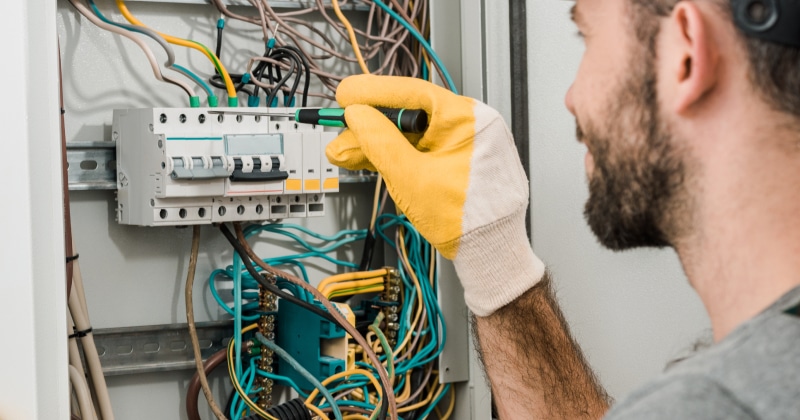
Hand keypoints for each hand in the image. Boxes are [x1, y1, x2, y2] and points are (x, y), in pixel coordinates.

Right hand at [327, 75, 544, 315]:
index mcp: (468, 119)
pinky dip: (394, 156)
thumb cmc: (468, 221)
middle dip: (369, 127)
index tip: (347, 95)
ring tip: (344, 152)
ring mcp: (462, 145)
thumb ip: (381, 144)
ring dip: (376, 144)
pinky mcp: (455, 162)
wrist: (490, 254)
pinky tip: (366, 158)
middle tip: (339, 133)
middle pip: (409, 115)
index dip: (374, 92)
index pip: (414, 93)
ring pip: (411, 135)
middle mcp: (469, 125)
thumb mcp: (412, 179)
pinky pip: (420, 151)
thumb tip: (357, 116)